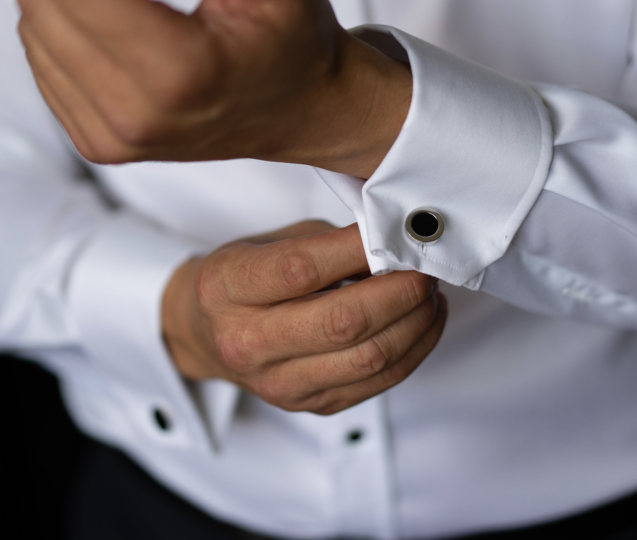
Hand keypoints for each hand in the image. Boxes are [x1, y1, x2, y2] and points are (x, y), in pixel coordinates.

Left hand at [17, 0, 411, 178]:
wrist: (298, 112)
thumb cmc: (294, 42)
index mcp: (179, 73)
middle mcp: (136, 115)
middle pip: (44, 6)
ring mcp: (113, 138)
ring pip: (35, 34)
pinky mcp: (98, 143)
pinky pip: (45, 66)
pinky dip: (63, 23)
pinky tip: (106, 6)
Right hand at [161, 221, 446, 414]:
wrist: (206, 333)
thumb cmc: (243, 278)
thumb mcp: (269, 243)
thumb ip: (326, 242)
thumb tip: (394, 240)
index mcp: (228, 287)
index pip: (302, 270)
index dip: (359, 249)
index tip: (395, 231)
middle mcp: (247, 341)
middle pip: (343, 322)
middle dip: (400, 290)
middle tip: (425, 266)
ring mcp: (279, 382)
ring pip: (369, 357)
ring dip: (415, 322)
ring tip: (429, 292)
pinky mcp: (311, 404)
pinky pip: (377, 382)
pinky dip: (414, 349)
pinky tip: (421, 321)